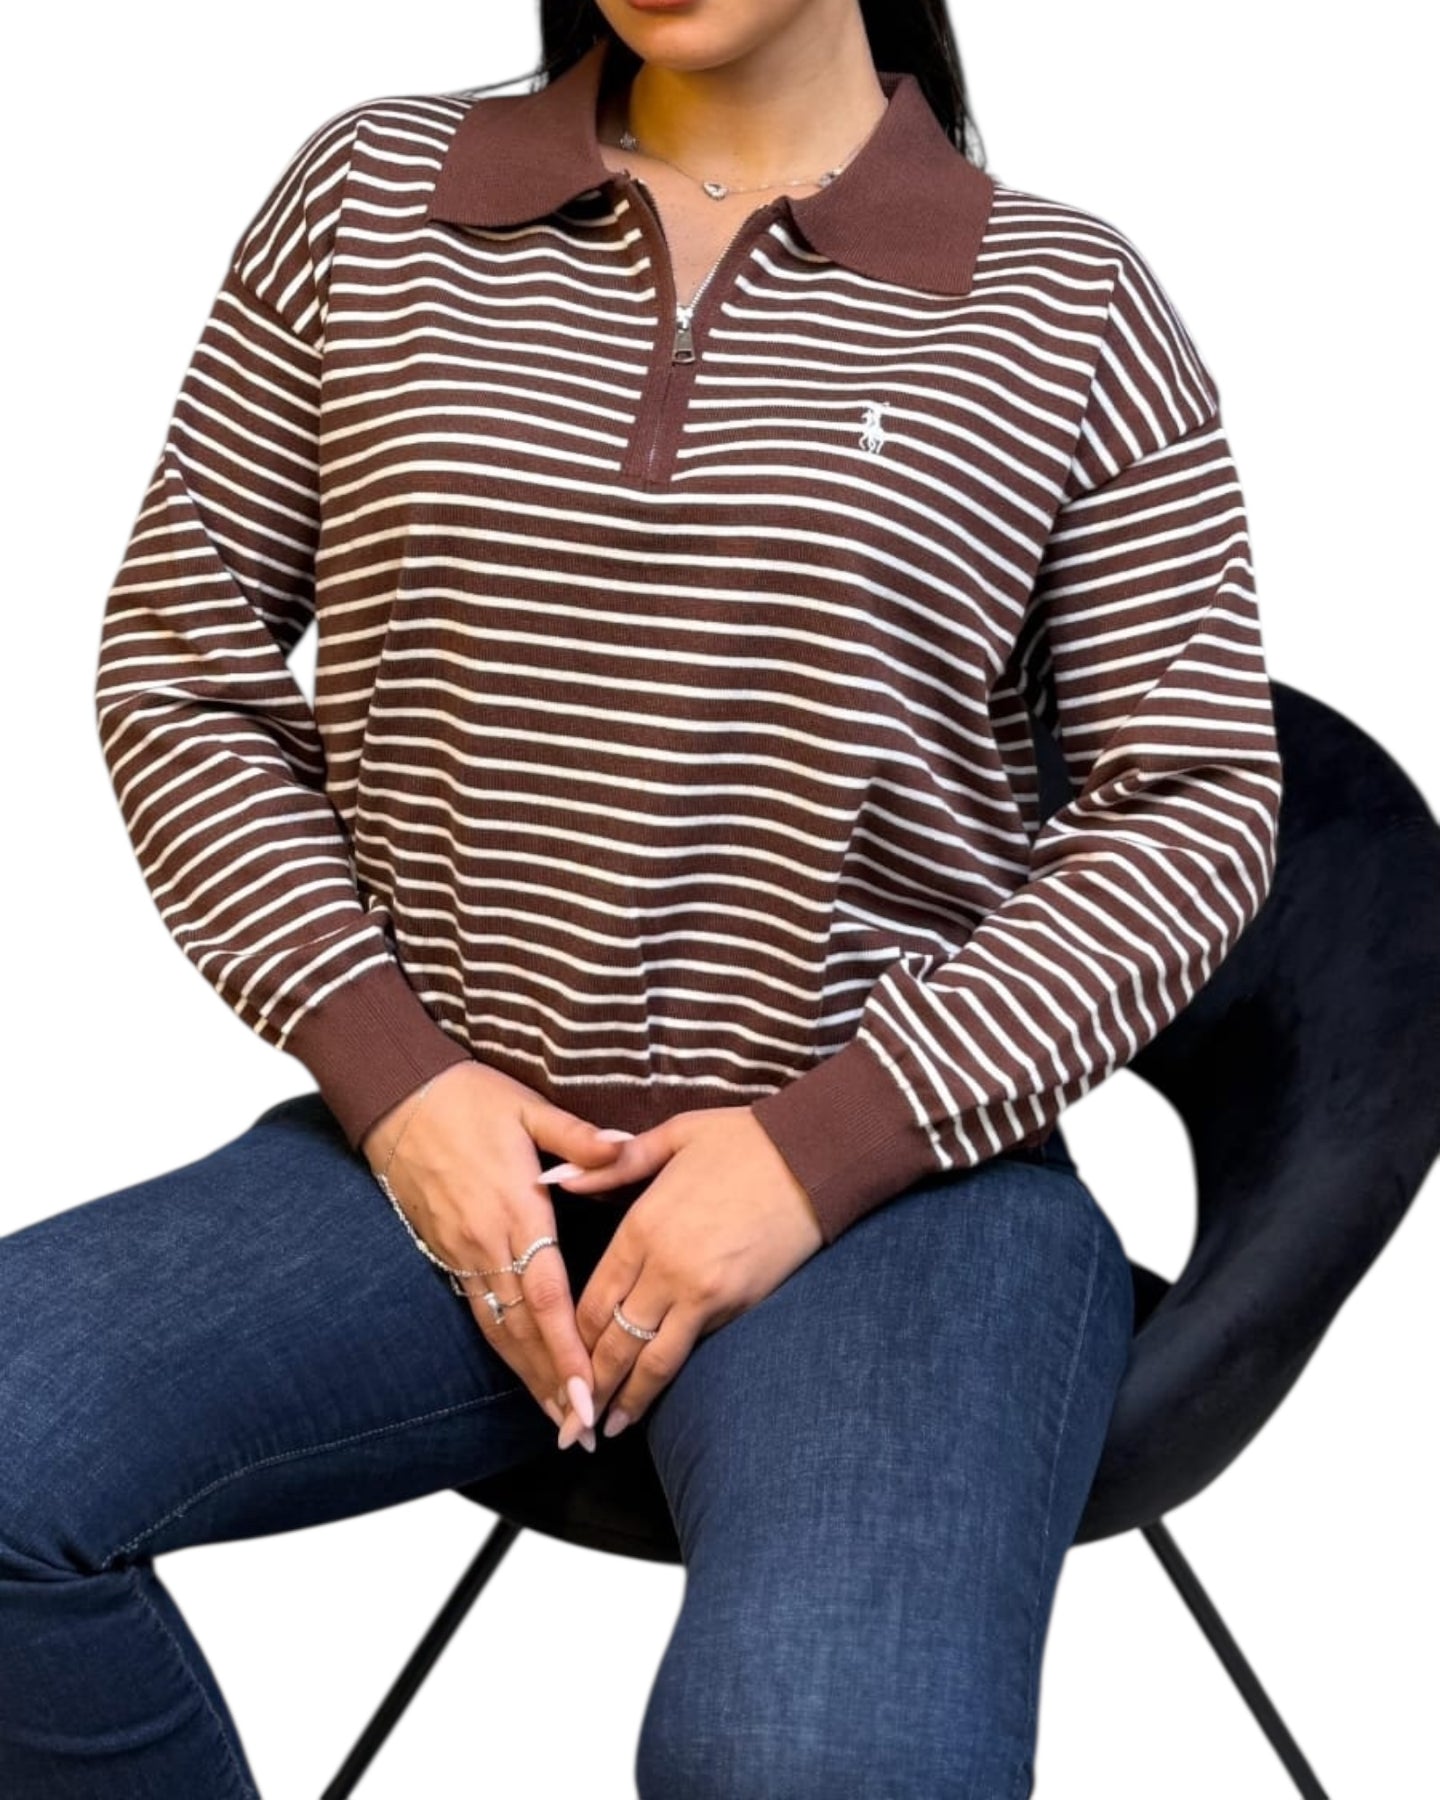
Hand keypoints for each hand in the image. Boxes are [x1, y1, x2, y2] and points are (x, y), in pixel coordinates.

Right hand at [361, 1061, 633, 1449]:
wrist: (397, 1096)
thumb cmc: (468, 1097)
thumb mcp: (528, 1107)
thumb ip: (579, 1137)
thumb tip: (626, 1146)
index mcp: (513, 1212)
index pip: (547, 1297)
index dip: (566, 1350)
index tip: (586, 1394)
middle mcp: (484, 1243)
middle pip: (523, 1331)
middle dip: (551, 1385)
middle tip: (580, 1433)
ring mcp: (460, 1252)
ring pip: (498, 1330)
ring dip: (527, 1378)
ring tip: (557, 1421)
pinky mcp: (445, 1251)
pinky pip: (478, 1313)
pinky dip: (503, 1349)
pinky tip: (521, 1372)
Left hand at [545, 1107, 824, 1436]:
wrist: (814, 1156)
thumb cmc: (741, 1141)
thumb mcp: (670, 1137)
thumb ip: (608, 1167)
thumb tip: (553, 1177)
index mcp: (642, 1226)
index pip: (592, 1300)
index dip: (570, 1340)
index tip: (557, 1364)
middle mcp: (666, 1268)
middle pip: (614, 1341)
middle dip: (590, 1385)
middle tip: (572, 1422)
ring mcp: (704, 1293)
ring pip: (653, 1361)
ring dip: (628, 1399)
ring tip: (609, 1429)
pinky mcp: (739, 1305)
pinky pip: (695, 1348)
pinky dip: (671, 1378)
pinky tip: (657, 1395)